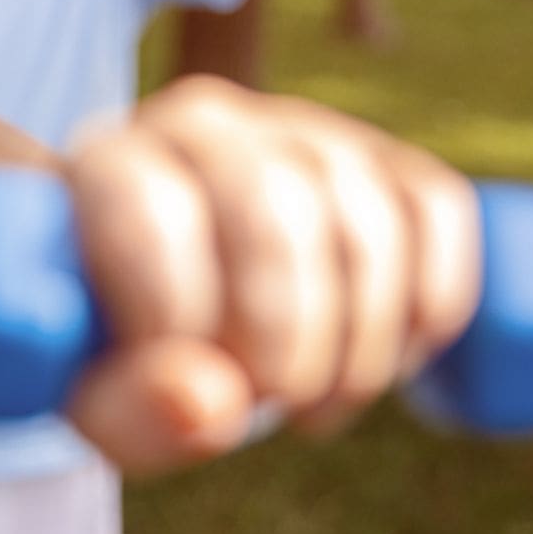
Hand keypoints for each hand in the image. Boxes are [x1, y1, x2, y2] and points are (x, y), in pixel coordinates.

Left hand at [60, 75, 480, 473]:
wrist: (182, 320)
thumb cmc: (120, 357)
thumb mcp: (96, 399)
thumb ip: (128, 411)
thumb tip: (210, 405)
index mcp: (107, 164)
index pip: (149, 211)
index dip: (180, 313)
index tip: (197, 387)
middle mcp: (200, 123)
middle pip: (271, 206)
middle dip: (285, 330)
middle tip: (273, 401)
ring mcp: (297, 130)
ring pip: (363, 217)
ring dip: (362, 339)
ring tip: (317, 408)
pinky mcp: (382, 159)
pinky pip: (435, 210)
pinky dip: (435, 298)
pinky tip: (402, 357)